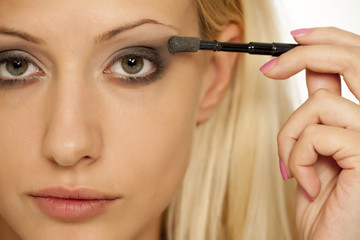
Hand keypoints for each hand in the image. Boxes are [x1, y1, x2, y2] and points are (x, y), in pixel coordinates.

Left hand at [261, 27, 359, 239]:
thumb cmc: (322, 201)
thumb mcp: (316, 146)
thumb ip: (319, 109)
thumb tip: (309, 69)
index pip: (354, 61)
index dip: (328, 41)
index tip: (294, 38)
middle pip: (351, 60)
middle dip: (305, 55)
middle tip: (270, 69)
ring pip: (319, 105)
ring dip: (290, 137)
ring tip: (292, 168)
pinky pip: (316, 134)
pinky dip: (298, 158)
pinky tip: (308, 183)